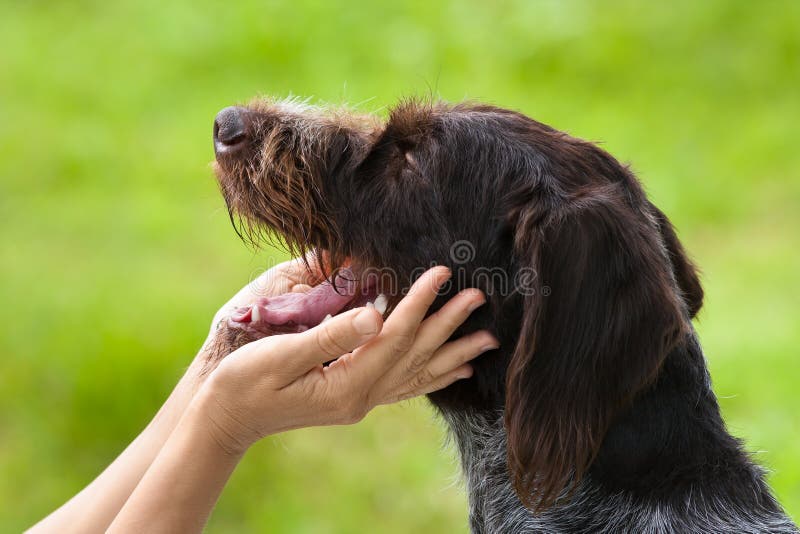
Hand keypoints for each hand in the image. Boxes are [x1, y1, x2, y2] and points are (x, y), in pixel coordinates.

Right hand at [196, 266, 498, 453]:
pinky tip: (452, 370)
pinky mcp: (353, 398)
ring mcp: (359, 401)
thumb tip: (374, 314)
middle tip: (479, 297)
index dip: (419, 302)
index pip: (394, 337)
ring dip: (451, 353)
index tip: (441, 272)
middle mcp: (361, 397)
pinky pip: (404, 386)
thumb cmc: (242, 384)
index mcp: (345, 385)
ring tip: (486, 341)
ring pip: (417, 375)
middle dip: (448, 324)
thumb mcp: (280, 357)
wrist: (225, 419)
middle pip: (415, 356)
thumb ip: (329, 336)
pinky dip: (432, 376)